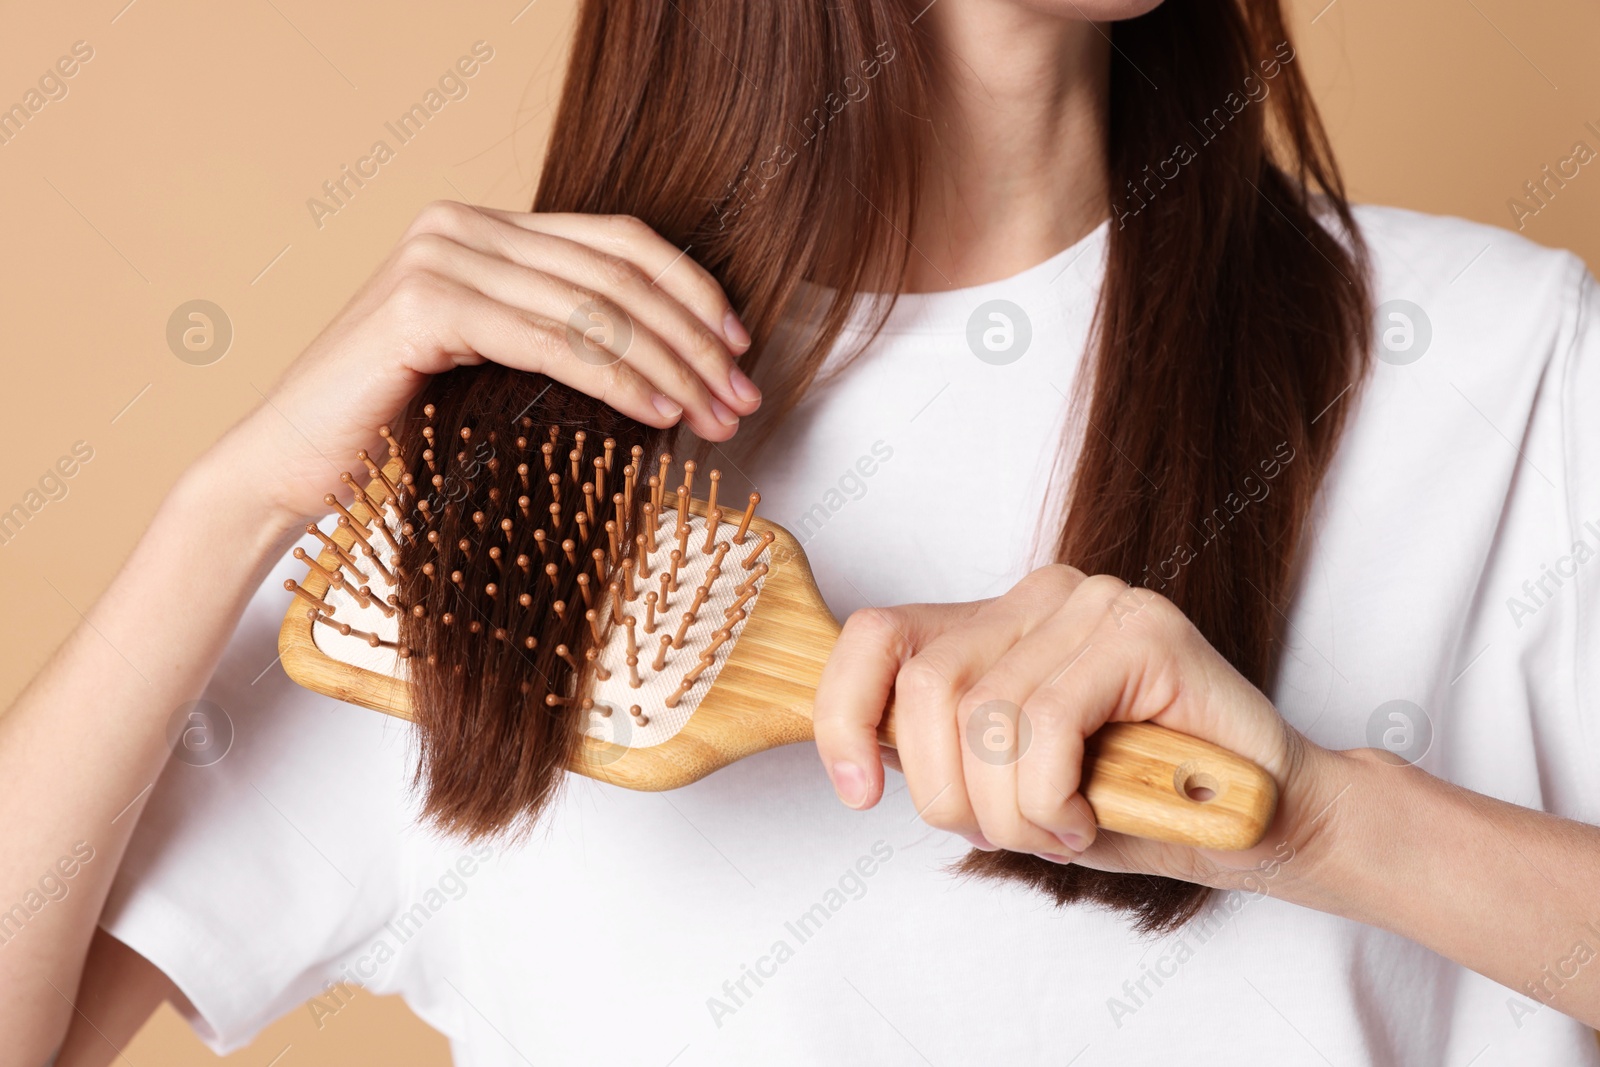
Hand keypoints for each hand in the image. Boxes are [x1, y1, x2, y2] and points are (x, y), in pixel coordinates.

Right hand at [227, 202, 759, 524]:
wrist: (288, 465)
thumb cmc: (395, 430)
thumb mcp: (491, 367)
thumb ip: (556, 336)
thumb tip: (673, 360)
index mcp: (482, 229)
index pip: (618, 243)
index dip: (691, 292)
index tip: (739, 350)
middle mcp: (461, 226)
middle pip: (619, 272)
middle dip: (695, 339)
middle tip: (742, 398)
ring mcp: (439, 259)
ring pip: (595, 307)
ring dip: (671, 366)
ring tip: (714, 417)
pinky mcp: (423, 307)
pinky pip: (551, 341)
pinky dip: (615, 377)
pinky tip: (658, 413)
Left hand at [813, 565, 1342, 891]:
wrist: (1269, 819)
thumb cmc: (1136, 806)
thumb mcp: (1010, 785)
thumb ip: (946, 752)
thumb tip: (860, 752)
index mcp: (995, 623)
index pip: (878, 636)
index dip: (845, 714)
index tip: (858, 793)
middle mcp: (1039, 597)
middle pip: (925, 690)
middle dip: (950, 795)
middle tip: (1011, 833)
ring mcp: (1093, 605)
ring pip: (984, 717)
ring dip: (1012, 811)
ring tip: (1064, 827)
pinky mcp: (1144, 631)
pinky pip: (1047, 726)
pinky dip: (1053, 798)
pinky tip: (1091, 816)